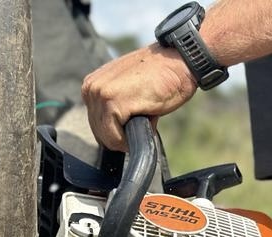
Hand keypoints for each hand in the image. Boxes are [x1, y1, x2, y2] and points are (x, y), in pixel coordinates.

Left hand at [81, 43, 196, 150]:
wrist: (180, 62)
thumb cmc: (161, 77)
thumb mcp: (128, 90)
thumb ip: (114, 105)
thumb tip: (113, 130)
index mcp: (93, 84)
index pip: (96, 123)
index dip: (116, 130)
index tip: (133, 120)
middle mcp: (91, 88)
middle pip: (99, 133)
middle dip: (121, 134)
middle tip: (142, 117)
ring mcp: (101, 94)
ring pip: (107, 138)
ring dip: (127, 135)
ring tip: (144, 114)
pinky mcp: (113, 103)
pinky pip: (115, 138)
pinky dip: (130, 139)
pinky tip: (145, 121)